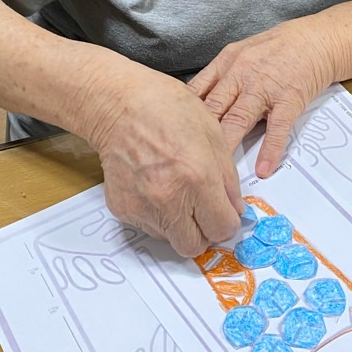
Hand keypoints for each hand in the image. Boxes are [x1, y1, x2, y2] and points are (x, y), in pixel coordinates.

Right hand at [82, 62, 243, 257]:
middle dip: (203, 232)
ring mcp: (143, 207)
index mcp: (198, 179)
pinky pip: (147, 225)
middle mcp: (169, 199)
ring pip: (169, 238)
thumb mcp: (212, 134)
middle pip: (194, 246)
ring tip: (174, 190)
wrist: (118, 105)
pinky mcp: (123, 208)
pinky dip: (155, 214)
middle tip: (203, 212)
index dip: (227, 222)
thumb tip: (234, 207)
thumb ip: (227, 178)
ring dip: (178, 224)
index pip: (222, 228)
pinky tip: (155, 186)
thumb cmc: (164, 108)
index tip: (224, 213)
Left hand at [188, 16, 342, 176]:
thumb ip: (219, 77)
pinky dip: (270, 149)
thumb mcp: (240, 53)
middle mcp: (241, 75)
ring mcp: (265, 87)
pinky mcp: (289, 98)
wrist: (316, 39)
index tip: (170, 135)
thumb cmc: (277, 48)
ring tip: (216, 171)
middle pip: (213, 108)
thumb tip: (193, 102)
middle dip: (197, 134)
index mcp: (225, 64)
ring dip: (226, 145)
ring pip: (239, 118)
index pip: (197, 91)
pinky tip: (264, 168)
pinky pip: (277, 127)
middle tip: (184, 158)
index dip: (182, 114)